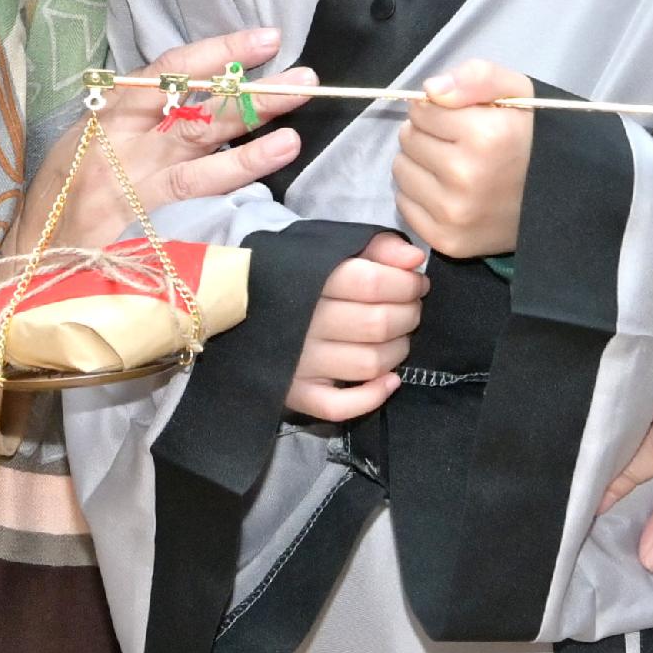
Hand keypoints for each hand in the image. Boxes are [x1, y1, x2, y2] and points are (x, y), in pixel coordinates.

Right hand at [59, 27, 308, 247]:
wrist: (28, 259)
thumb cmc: (61, 197)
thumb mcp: (87, 143)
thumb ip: (138, 117)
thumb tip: (200, 90)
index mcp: (111, 113)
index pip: (170, 70)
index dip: (220, 50)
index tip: (266, 38)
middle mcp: (123, 140)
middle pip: (197, 106)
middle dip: (253, 90)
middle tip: (305, 78)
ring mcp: (132, 181)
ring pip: (202, 148)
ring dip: (253, 134)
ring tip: (296, 126)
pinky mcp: (138, 220)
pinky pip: (195, 192)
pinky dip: (234, 175)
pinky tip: (270, 164)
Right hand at [287, 232, 428, 421]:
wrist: (234, 304)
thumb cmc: (293, 274)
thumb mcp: (330, 247)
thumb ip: (377, 246)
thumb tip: (415, 259)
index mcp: (311, 280)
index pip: (373, 283)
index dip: (407, 284)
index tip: (418, 283)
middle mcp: (304, 323)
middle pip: (377, 324)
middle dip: (409, 314)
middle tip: (412, 308)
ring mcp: (299, 362)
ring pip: (368, 363)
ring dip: (398, 351)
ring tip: (400, 337)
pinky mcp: (296, 393)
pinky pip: (339, 406)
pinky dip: (372, 397)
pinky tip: (391, 380)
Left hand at [392, 59, 533, 258]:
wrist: (557, 201)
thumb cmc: (530, 140)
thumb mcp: (517, 92)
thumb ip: (476, 76)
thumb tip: (430, 89)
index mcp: (486, 135)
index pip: (422, 109)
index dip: (440, 109)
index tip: (461, 119)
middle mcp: (467, 175)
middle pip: (408, 138)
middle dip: (428, 135)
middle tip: (457, 144)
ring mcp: (455, 212)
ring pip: (401, 170)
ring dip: (420, 164)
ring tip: (452, 167)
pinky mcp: (447, 239)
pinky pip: (404, 204)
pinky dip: (420, 195)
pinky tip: (448, 193)